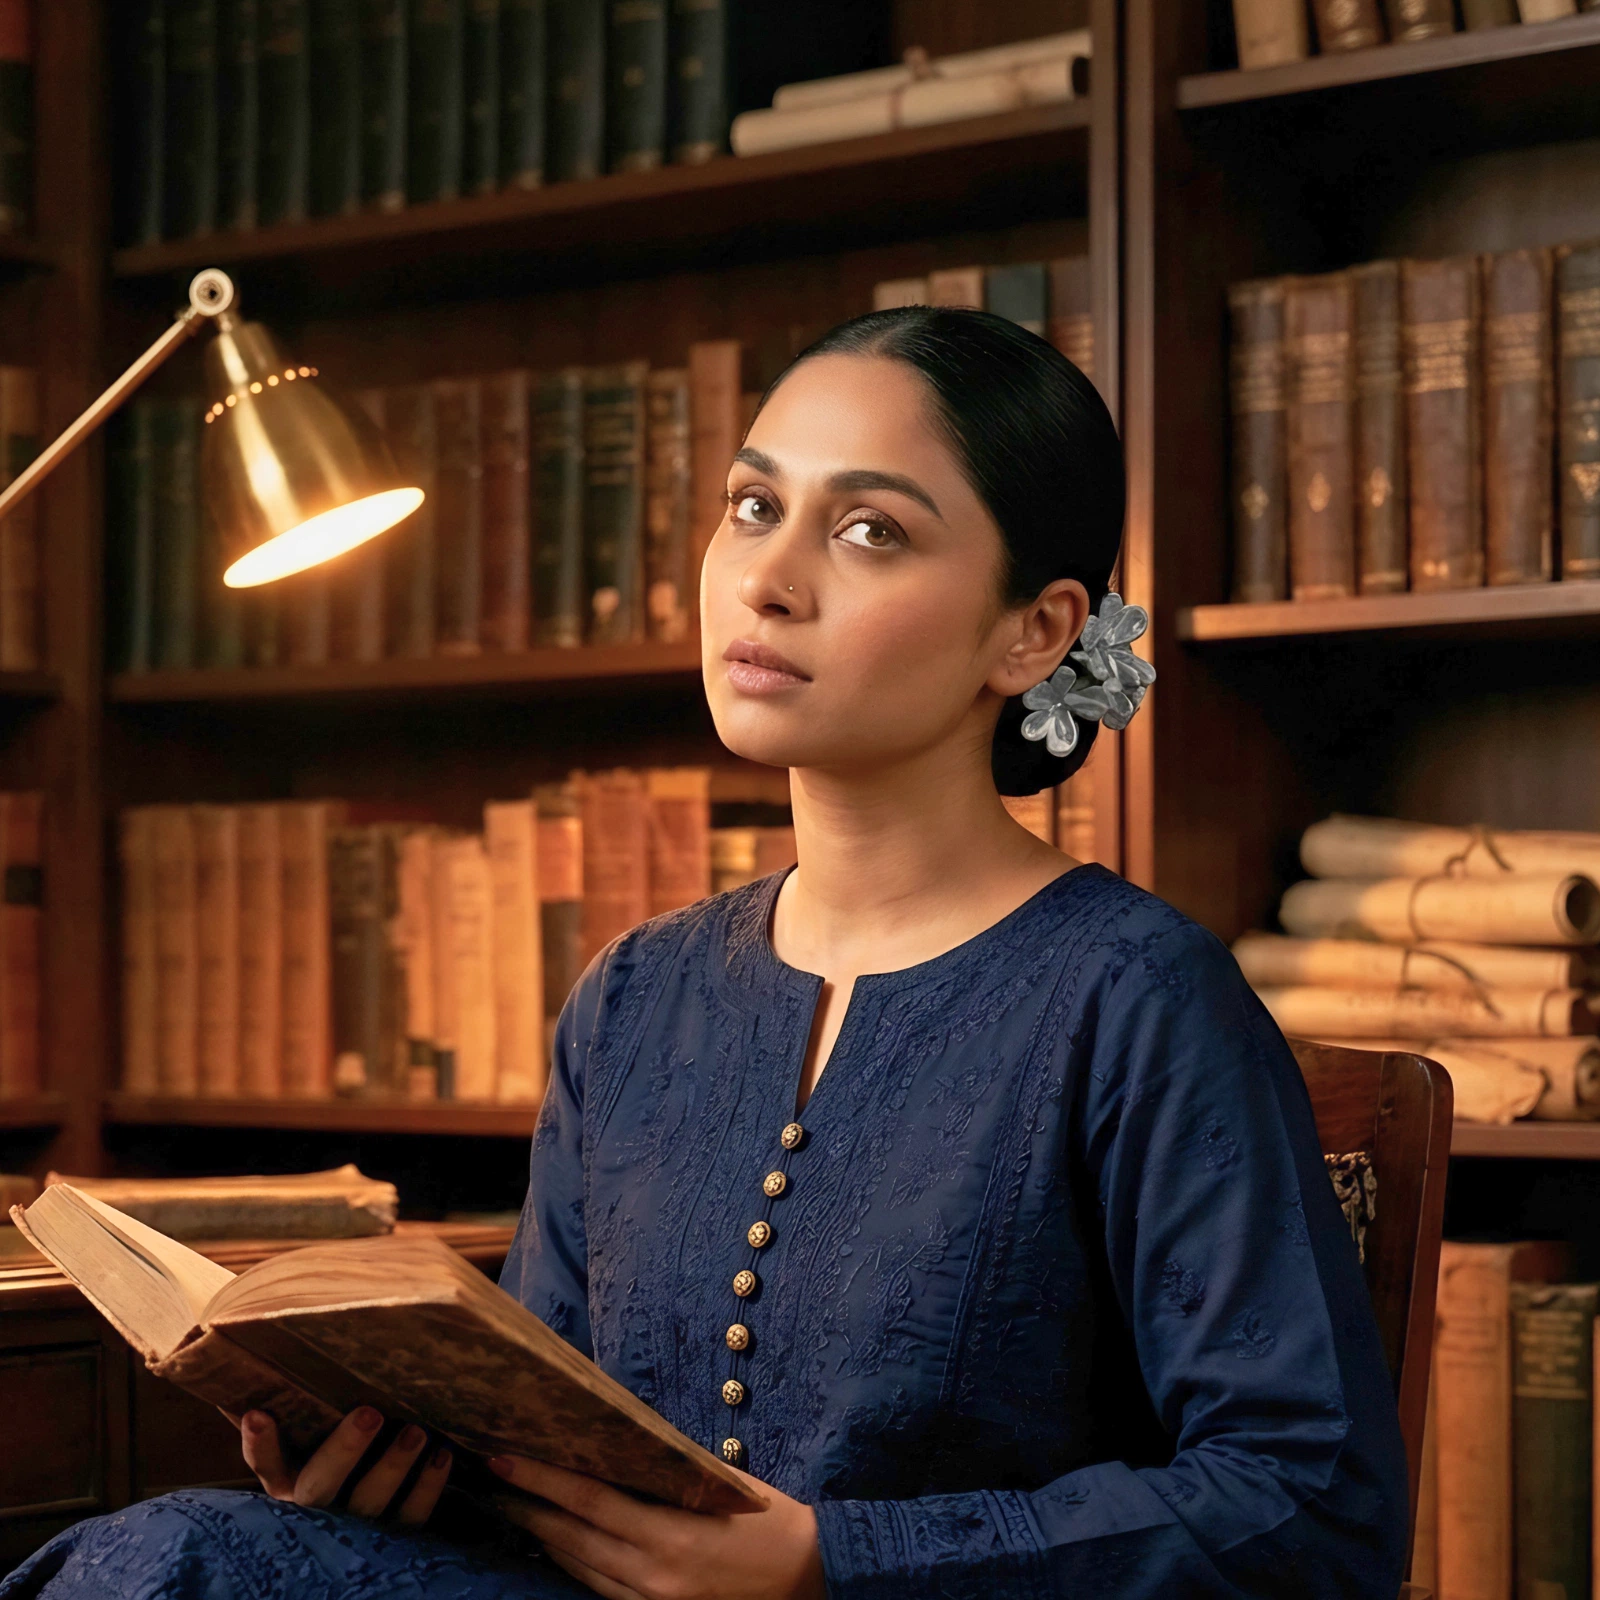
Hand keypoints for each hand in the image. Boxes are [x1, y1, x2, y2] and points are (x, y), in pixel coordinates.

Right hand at [240, 1406, 452, 1524]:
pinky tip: (442, 1454)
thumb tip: (261, 1339)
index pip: (264, 1463)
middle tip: (370, 1413)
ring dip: (393, 1467)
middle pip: (319, 1486)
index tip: (257, 1412)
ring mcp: (354, 1521)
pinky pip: (410, 1517)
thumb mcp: (318, 1418)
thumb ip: (301, 1392)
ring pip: (368, 1502)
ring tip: (416, 1431)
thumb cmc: (340, 1431)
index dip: (259, 1443)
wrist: (376, 1489)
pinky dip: (428, 1488)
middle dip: (343, 1451)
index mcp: (288, 1476)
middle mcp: (316, 1502)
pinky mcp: (393, 1531)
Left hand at [487, 1455, 825, 1599]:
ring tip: (511, 1501)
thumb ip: (668, 1473)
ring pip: (579, 1567)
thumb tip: (620, 1444)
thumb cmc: (769, 1521)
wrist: (808, 1580)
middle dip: (528, 1503)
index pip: (589, 1503)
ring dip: (542, 1533)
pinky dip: (573, 1562)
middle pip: (573, 1537)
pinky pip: (600, 1589)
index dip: (542, 1479)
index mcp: (671, 1538)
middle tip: (491, 1470)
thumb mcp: (721, 1487)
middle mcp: (652, 1578)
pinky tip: (554, 1541)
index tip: (503, 1456)